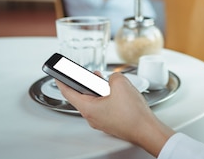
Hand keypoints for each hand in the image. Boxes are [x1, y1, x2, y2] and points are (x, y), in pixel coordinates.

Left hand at [56, 73, 173, 155]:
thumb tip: (113, 78)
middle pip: (82, 97)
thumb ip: (113, 76)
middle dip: (84, 83)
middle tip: (85, 73)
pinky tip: (116, 92)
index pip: (69, 93)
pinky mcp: (112, 122)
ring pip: (94, 102)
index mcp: (89, 108)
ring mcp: (102, 121)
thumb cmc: (132, 114)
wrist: (146, 130)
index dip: (62, 82)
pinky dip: (106, 97)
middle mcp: (93, 117)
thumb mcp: (121, 84)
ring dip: (97, 90)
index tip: (57, 75)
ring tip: (104, 80)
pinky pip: (104, 107)